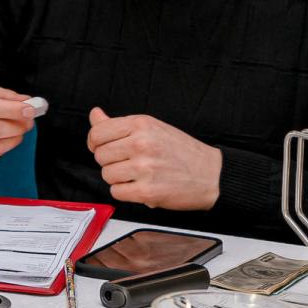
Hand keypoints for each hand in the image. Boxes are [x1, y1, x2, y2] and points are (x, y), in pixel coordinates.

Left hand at [86, 107, 221, 209]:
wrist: (212, 175)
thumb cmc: (183, 152)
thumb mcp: (152, 128)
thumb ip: (119, 124)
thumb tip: (95, 115)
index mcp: (141, 125)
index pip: (98, 132)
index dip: (95, 143)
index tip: (101, 147)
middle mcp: (141, 144)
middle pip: (100, 155)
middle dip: (110, 161)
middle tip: (129, 163)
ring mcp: (144, 168)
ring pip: (107, 175)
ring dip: (118, 178)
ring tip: (137, 175)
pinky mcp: (147, 191)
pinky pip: (116, 192)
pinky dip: (125, 192)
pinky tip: (140, 186)